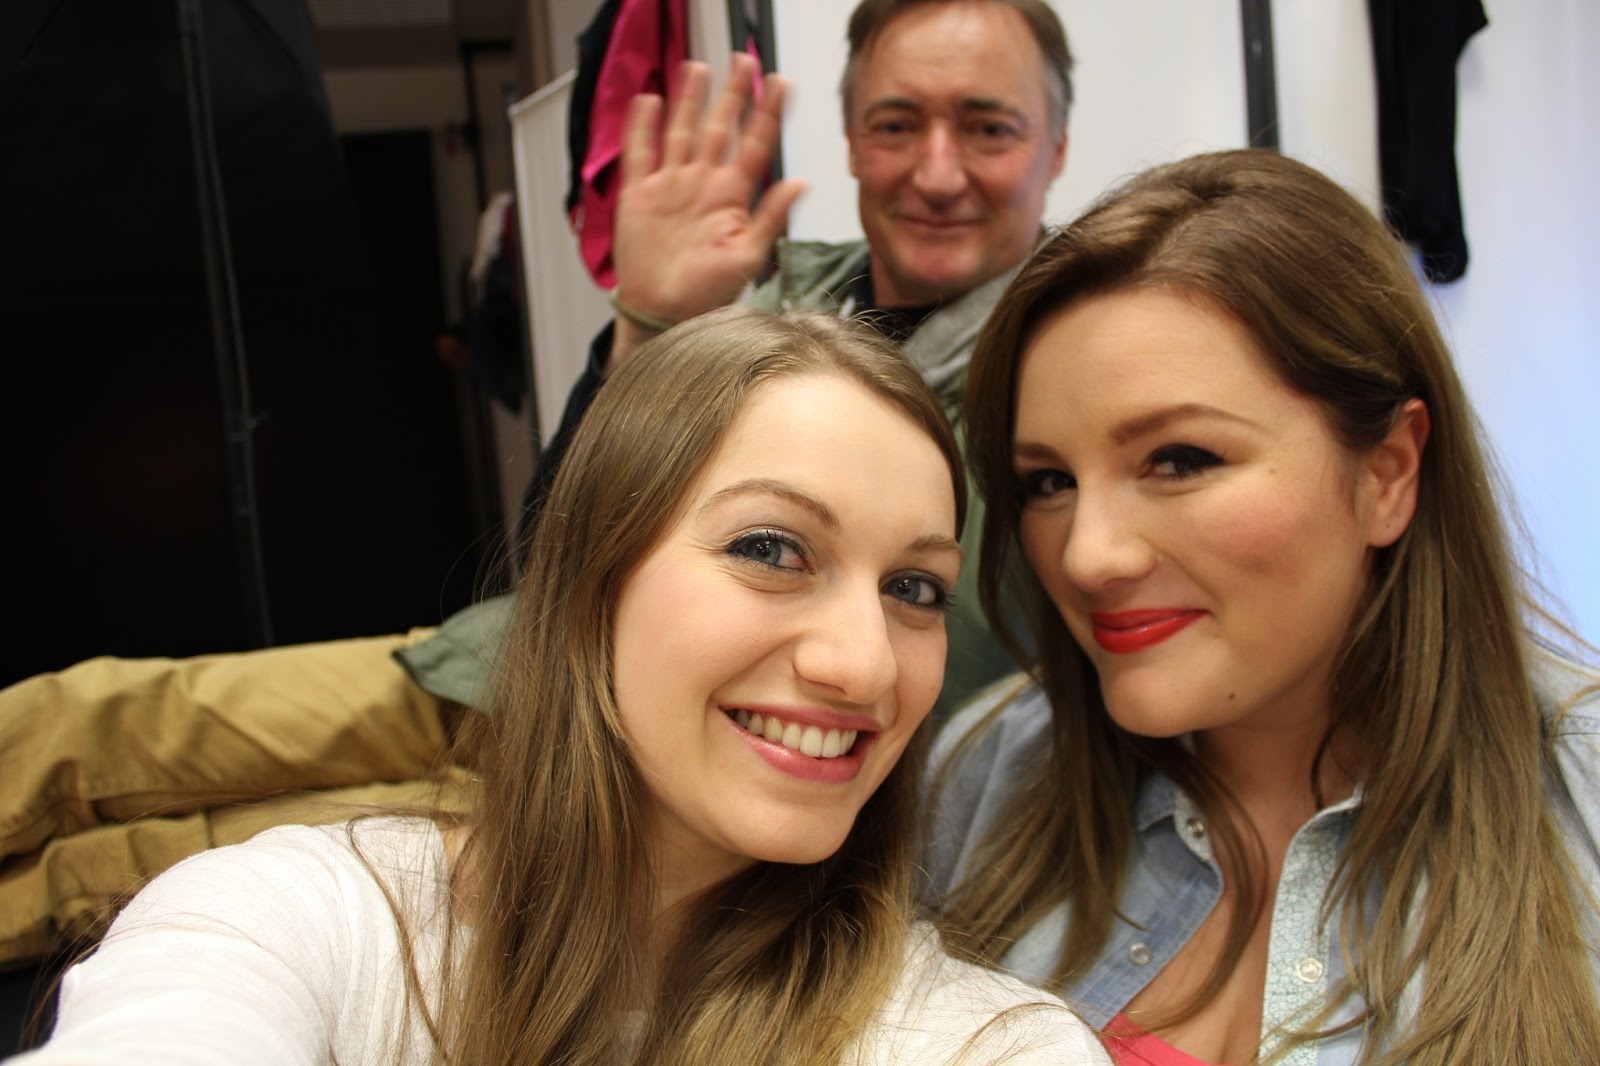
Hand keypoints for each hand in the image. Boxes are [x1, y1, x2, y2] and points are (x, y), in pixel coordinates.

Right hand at [608, 53, 807, 369]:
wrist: (664, 315)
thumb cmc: (707, 295)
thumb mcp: (749, 257)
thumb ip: (773, 217)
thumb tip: (802, 182)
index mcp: (731, 197)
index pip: (755, 145)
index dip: (768, 114)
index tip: (782, 84)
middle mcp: (703, 185)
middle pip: (719, 128)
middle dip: (732, 95)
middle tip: (744, 60)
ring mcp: (671, 187)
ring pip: (681, 132)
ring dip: (689, 101)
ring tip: (699, 68)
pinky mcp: (640, 195)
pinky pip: (641, 153)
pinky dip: (643, 126)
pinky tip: (650, 100)